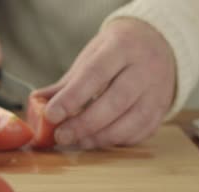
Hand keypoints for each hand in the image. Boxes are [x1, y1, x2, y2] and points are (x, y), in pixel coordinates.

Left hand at [36, 18, 175, 148]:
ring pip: (131, 121)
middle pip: (115, 101)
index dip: (72, 98)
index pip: (95, 74)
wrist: (155, 43)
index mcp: (121, 48)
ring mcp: (157, 91)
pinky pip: (141, 132)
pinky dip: (116, 140)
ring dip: (100, 137)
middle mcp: (144, 68)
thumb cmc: (114, 53)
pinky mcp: (161, 110)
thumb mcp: (90, 57)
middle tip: (62, 136)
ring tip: (77, 142)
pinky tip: (98, 140)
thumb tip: (36, 103)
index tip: (50, 115)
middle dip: (84, 123)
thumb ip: (65, 83)